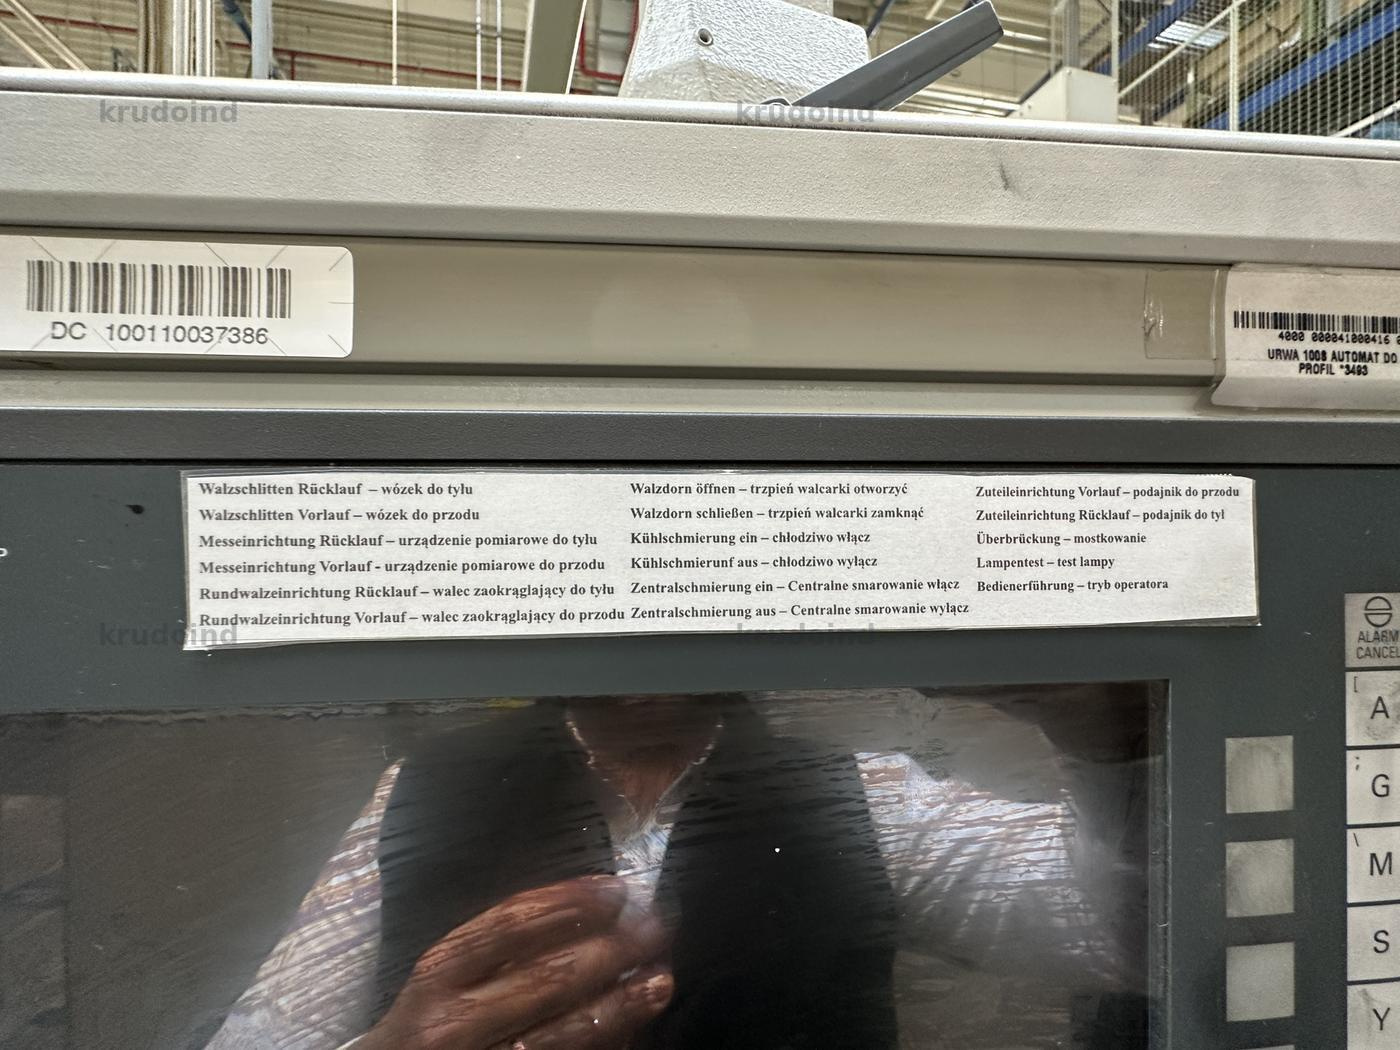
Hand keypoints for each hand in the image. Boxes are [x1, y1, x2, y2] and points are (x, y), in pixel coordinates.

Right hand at [358, 876, 672, 1049]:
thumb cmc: (425, 1022)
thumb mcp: (442, 975)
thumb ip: (495, 948)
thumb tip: (583, 911)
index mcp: (440, 972)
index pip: (513, 925)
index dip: (572, 903)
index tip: (618, 888)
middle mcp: (455, 1019)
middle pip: (547, 977)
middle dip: (611, 949)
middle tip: (655, 928)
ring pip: (563, 1031)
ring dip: (620, 1005)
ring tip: (660, 982)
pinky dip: (602, 1045)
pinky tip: (633, 1032)